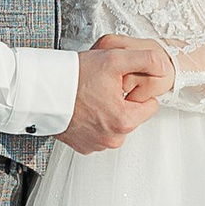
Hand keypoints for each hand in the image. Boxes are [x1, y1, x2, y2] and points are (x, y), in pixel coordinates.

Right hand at [60, 37, 174, 151]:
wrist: (40, 90)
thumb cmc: (74, 76)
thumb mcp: (115, 59)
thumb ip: (146, 60)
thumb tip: (164, 67)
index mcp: (125, 121)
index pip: (150, 105)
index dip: (137, 90)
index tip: (121, 84)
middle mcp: (112, 139)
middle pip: (132, 116)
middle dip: (122, 102)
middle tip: (103, 88)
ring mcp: (96, 145)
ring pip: (115, 124)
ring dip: (107, 112)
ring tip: (91, 97)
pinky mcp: (83, 146)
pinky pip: (98, 133)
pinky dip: (93, 122)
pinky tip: (83, 108)